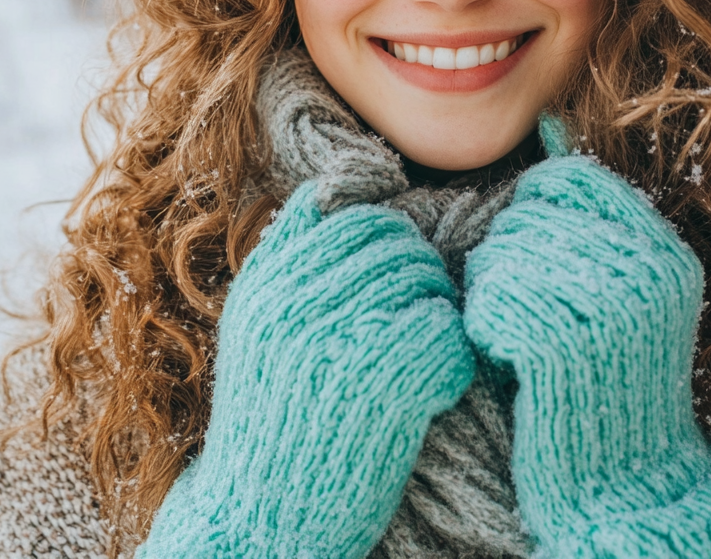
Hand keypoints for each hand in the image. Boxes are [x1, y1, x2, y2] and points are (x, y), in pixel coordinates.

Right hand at [138, 180, 474, 558]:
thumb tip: (337, 188)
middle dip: (419, 270)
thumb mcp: (256, 329)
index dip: (388, 236)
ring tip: (425, 351)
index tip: (395, 271)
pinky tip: (434, 389)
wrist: (259, 521)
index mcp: (267, 285)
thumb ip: (289, 258)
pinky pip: (447, 335)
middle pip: (396, 241)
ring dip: (438, 312)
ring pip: (426, 281)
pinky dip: (454, 362)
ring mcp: (339, 341)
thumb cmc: (273, 419)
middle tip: (421, 311)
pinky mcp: (383, 386)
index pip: (351, 215)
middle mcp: (297, 303)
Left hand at [463, 149, 710, 558]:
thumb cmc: (600, 377)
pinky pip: (492, 299)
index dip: (534, 210)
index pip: (572, 178)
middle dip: (508, 257)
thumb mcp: (614, 288)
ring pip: (504, 253)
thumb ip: (588, 218)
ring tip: (518, 334)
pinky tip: (507, 356)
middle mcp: (648, 269)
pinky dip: (484, 326)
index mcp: (663, 249)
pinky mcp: (569, 346)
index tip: (537, 260)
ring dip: (492, 293)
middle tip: (526, 310)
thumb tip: (550, 124)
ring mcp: (613, 306)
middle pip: (530, 213)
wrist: (624, 485)